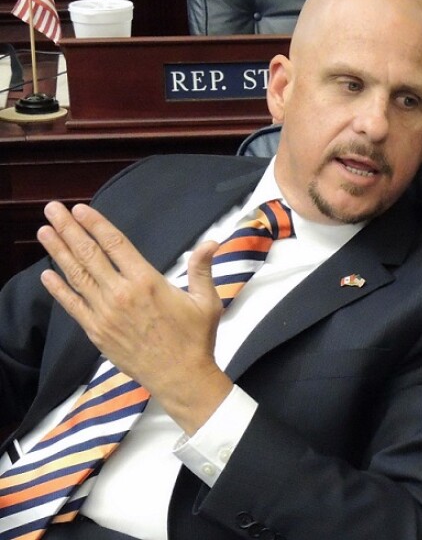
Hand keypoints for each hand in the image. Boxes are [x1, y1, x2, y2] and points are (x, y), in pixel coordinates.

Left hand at [37, 201, 233, 434]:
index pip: (116, 245)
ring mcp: (105, 314)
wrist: (180, 377)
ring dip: (59, 252)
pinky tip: (46, 274)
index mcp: (147, 282)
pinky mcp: (97, 332)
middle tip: (53, 210)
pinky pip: (72, 306)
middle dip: (69, 230)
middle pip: (89, 255)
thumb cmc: (196, 338)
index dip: (96, 225)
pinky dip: (58, 289)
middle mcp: (121, 294)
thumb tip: (211, 242)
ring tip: (44, 232)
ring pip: (77, 276)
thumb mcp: (206, 300)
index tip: (81, 209)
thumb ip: (202, 268)